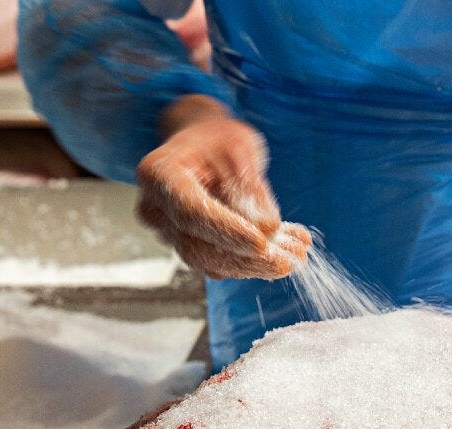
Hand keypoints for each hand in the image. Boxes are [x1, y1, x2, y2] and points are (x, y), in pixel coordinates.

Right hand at [136, 95, 311, 278]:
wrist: (203, 147)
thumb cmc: (218, 141)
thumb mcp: (239, 149)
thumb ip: (250, 188)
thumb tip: (268, 229)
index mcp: (158, 174)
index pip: (190, 212)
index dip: (226, 231)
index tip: (263, 243)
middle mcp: (155, 208)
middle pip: (197, 247)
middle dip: (248, 258)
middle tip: (292, 258)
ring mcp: (167, 232)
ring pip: (209, 262)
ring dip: (256, 264)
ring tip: (296, 253)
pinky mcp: (187, 246)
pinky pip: (217, 263)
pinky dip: (252, 262)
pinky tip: (284, 252)